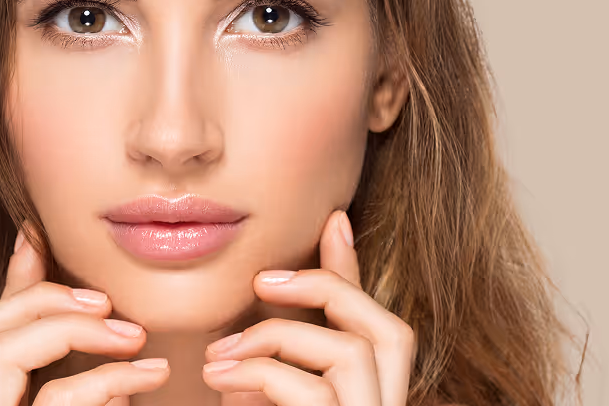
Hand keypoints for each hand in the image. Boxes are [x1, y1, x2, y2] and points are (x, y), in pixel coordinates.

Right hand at [0, 221, 170, 405]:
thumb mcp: (82, 404)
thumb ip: (66, 357)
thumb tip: (79, 295)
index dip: (8, 282)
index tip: (36, 234)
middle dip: (38, 300)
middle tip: (106, 300)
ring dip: (71, 329)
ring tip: (135, 336)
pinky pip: (56, 397)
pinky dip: (109, 378)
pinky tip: (151, 375)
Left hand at [202, 210, 416, 405]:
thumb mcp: (267, 390)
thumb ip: (284, 346)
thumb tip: (281, 280)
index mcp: (374, 398)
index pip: (387, 331)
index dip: (360, 275)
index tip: (332, 220)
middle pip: (391, 332)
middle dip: (328, 290)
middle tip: (260, 282)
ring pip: (350, 354)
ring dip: (275, 338)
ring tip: (217, 354)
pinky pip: (314, 394)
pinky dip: (258, 374)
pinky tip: (217, 378)